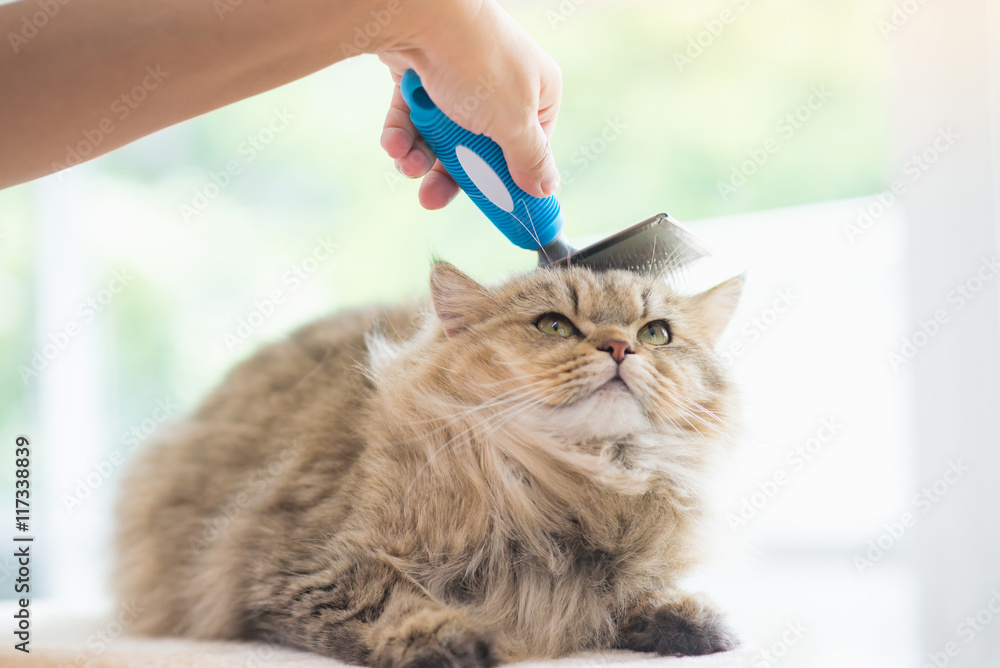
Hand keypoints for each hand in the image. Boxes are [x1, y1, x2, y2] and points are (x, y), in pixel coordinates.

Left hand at [374, 0, 561, 209]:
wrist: (420, 17)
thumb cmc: (478, 66)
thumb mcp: (514, 123)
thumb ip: (530, 159)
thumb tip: (546, 189)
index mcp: (536, 92)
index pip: (530, 147)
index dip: (508, 178)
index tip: (491, 204)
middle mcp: (500, 85)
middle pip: (480, 148)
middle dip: (453, 175)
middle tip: (432, 198)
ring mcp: (459, 79)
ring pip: (442, 136)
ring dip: (421, 159)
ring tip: (408, 167)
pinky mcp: (422, 76)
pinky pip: (414, 117)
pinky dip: (403, 134)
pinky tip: (394, 145)